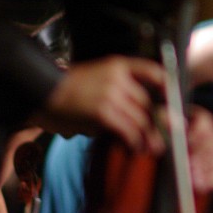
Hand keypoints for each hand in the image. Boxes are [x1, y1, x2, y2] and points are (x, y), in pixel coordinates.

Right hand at [33, 56, 165, 152]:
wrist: (38, 91)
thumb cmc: (66, 89)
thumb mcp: (95, 77)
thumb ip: (117, 89)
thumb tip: (140, 113)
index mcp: (117, 65)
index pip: (153, 72)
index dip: (168, 87)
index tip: (174, 102)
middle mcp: (118, 78)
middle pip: (148, 103)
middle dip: (158, 122)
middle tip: (165, 136)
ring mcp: (111, 94)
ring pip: (140, 119)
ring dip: (147, 137)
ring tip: (152, 148)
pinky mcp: (103, 112)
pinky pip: (127, 129)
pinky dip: (133, 141)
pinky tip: (134, 148)